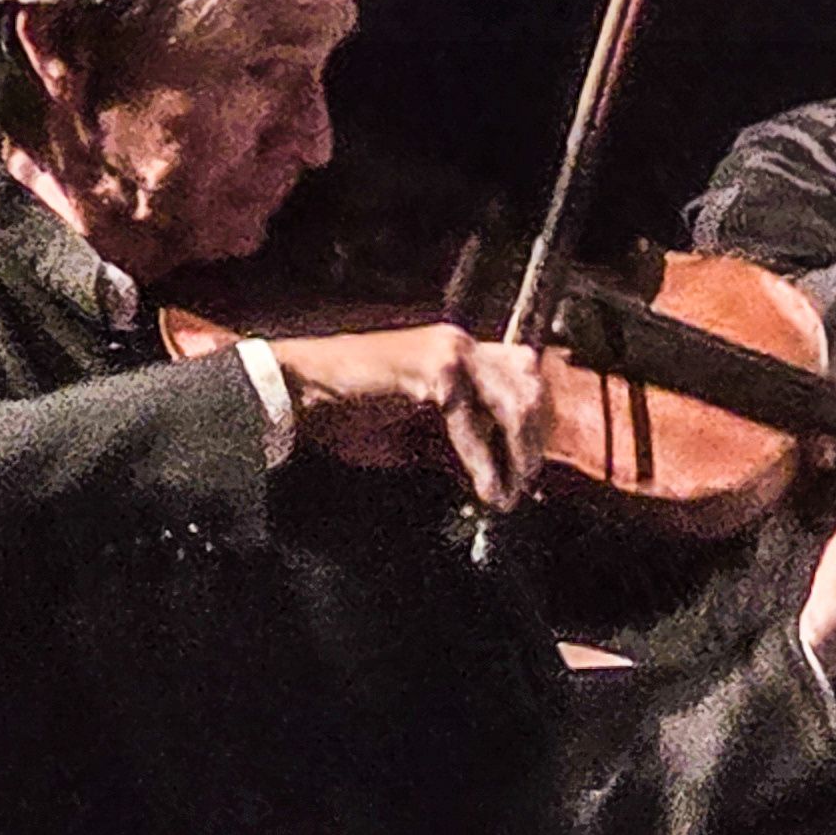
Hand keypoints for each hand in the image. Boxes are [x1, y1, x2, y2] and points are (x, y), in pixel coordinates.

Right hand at [262, 324, 552, 510]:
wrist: (299, 389)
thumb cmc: (346, 409)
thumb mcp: (413, 422)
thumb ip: (455, 432)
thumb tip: (494, 465)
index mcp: (456, 347)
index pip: (524, 372)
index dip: (536, 418)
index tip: (530, 462)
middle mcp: (459, 343)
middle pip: (529, 386)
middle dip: (533, 441)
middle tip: (525, 482)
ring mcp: (448, 352)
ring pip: (512, 404)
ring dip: (517, 455)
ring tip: (508, 491)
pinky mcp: (433, 372)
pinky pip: (472, 425)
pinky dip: (484, 464)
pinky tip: (486, 490)